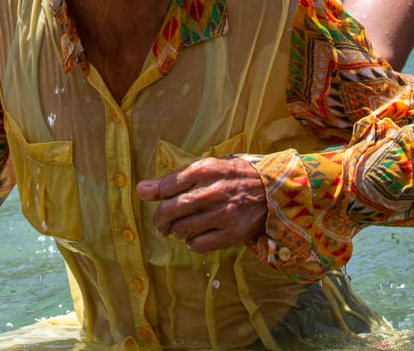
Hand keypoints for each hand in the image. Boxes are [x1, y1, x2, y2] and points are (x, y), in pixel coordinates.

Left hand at [135, 157, 265, 252]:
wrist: (272, 189)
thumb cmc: (233, 176)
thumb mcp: (207, 168)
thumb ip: (174, 179)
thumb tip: (141, 190)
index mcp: (206, 170)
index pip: (167, 185)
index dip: (156, 194)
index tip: (154, 198)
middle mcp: (214, 192)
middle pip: (171, 210)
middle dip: (160, 219)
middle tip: (161, 222)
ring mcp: (224, 215)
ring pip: (182, 229)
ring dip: (175, 231)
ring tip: (179, 227)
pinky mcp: (232, 234)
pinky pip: (199, 245)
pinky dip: (191, 242)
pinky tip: (196, 235)